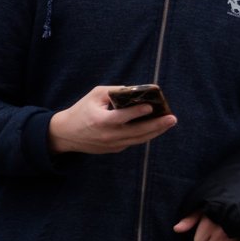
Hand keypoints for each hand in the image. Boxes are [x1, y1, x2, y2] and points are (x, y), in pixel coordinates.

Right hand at [48, 86, 174, 154]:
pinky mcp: (115, 149)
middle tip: (172, 118)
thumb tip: (137, 90)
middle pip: (137, 132)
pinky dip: (146, 134)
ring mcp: (113, 145)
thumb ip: (115, 92)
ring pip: (139, 139)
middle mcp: (108, 135)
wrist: (66, 134)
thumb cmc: (82, 110)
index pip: (121, 117)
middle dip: (157, 125)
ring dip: (156, 131)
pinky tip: (157, 127)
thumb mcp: (95, 96)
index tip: (150, 107)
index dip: (136, 112)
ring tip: (169, 122)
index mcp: (100, 121)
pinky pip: (134, 141)